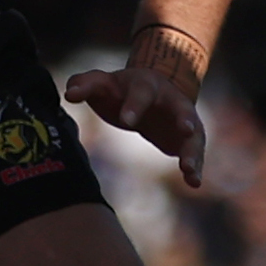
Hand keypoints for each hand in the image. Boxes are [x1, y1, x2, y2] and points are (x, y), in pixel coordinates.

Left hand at [64, 31, 210, 189]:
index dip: (134, 106)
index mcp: (146, 85)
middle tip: (185, 129)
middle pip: (181, 108)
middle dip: (184, 117)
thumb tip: (69, 94)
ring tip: (188, 169)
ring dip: (192, 150)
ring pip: (193, 134)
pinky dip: (195, 167)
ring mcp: (184, 118)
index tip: (126, 121)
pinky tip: (194, 182)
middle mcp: (171, 100)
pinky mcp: (189, 138)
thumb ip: (85, 85)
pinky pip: (194, 152)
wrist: (153, 89)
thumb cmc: (121, 89)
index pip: (141, 92)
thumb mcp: (103, 83)